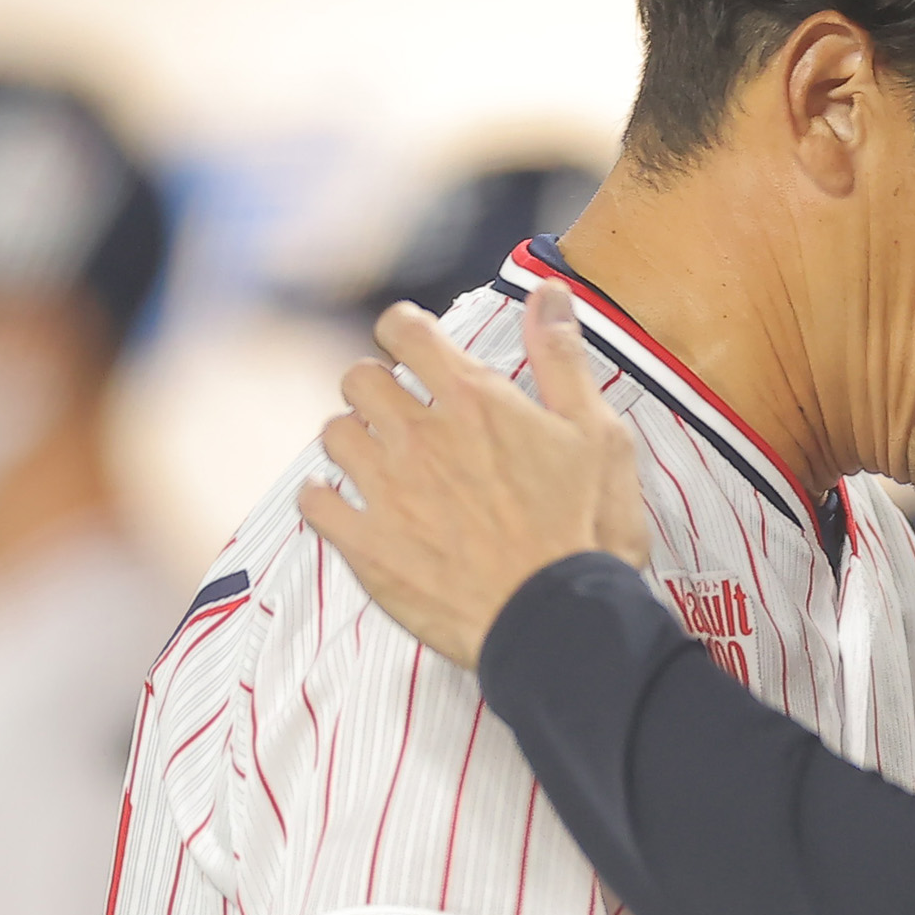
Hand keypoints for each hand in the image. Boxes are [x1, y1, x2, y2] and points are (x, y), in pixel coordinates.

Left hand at [299, 286, 651, 667]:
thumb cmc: (589, 531)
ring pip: (333, 433)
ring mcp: (388, 491)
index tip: (414, 346)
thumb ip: (564, 359)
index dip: (405, 331)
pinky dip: (324, 497)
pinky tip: (345, 504)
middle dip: (378, 386)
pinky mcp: (368, 546)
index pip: (406, 332)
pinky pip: (315, 502)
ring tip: (379, 458)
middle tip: (404, 413)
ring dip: (352, 438)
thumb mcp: (599, 435)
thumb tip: (548, 291)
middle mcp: (420, 436)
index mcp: (475, 401)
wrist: (559, 623)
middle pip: (359, 378)